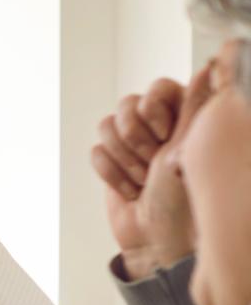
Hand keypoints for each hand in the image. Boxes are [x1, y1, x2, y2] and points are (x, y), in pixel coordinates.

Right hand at [93, 73, 202, 279]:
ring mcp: (133, 144)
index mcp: (185, 118)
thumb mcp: (191, 148)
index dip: (154, 109)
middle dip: (135, 138)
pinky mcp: (112, 162)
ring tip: (142, 178)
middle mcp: (159, 127)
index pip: (157, 88)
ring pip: (108, 125)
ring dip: (123, 157)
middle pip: (127, 104)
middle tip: (152, 160)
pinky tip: (130, 189)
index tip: (165, 134)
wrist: (156, 238)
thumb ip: (195, 105)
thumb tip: (208, 66)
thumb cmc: (183, 198)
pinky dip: (111, 173)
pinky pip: (96, 151)